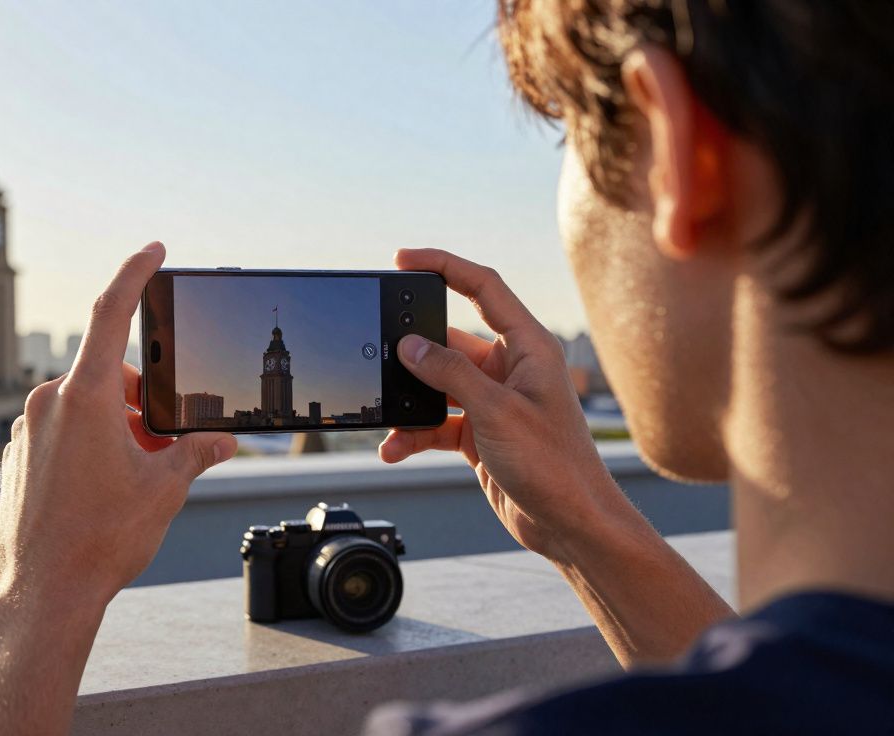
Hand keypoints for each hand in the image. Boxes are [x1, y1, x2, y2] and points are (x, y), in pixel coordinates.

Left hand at [0, 242, 237, 604]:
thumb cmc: (101, 540)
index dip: (134, 274)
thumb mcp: (164, 489)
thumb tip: (222, 440)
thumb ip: (195, 452)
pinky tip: (102, 487)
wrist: (42, 592)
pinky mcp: (15, 454)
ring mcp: (25, 428)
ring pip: (85, 404)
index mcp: (85, 396)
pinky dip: (89, 442)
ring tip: (135, 475)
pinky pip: (61, 430)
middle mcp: (48, 402)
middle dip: (143, 399)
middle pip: (109, 373)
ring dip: (117, 424)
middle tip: (165, 443)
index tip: (153, 250)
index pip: (112, 313)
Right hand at [379, 248, 619, 559]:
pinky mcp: (480, 434)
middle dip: (413, 351)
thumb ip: (450, 373)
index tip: (403, 260)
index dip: (443, 266)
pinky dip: (414, 434)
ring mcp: (493, 402)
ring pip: (437, 386)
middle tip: (379, 350)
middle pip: (449, 340)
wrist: (571, 525)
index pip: (482, 287)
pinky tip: (395, 448)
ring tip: (387, 417)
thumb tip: (409, 345)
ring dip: (410, 402)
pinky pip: (436, 422)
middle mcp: (510, 368)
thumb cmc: (555, 465)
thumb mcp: (496, 412)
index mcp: (527, 347)